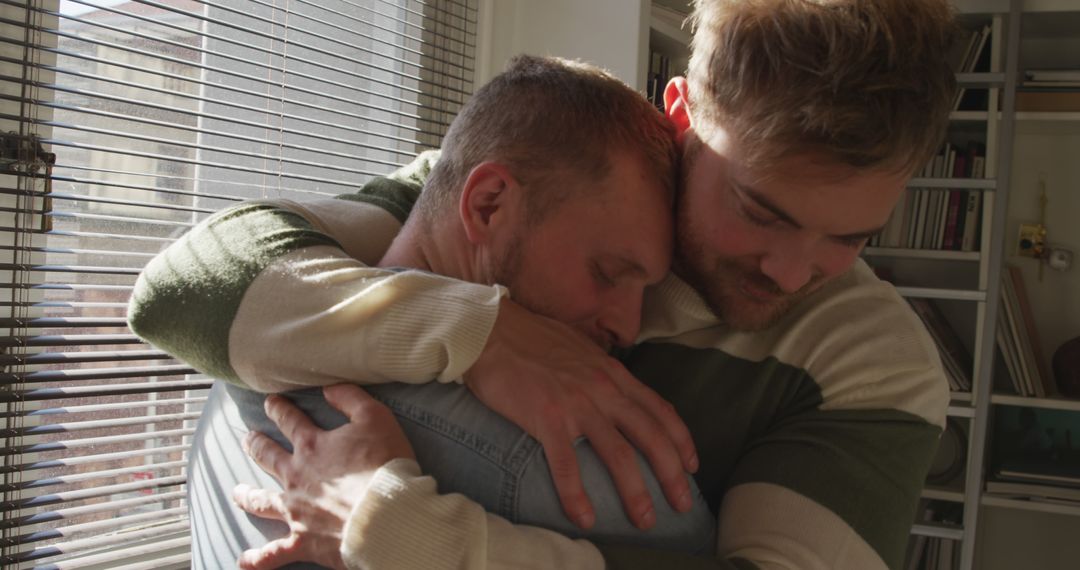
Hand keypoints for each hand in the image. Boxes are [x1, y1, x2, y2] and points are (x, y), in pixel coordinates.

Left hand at [231, 384, 414, 569]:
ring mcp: (296, 511)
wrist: (386, 514)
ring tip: (237, 492)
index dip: (279, 409)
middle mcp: (297, 476)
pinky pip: (274, 553)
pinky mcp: (303, 541)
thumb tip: (328, 387)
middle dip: (257, 445)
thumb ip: (351, 399)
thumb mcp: (376, 418)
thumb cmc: (385, 465)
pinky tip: (244, 561)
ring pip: (263, 502)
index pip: (290, 421)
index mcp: (313, 446)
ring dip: (247, 496)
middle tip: (248, 439)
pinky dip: (258, 559)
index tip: (271, 402)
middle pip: (268, 457)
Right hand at [464, 298, 697, 530]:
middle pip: (650, 436)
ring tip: (644, 519)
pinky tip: (585, 517)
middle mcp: (603, 388)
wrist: (491, 331)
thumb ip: (601, 372)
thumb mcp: (581, 349)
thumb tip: (612, 390)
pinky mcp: (546, 418)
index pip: (659, 409)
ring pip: (618, 454)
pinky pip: (567, 463)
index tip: (691, 466)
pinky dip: (577, 494)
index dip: (681, 440)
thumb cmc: (531, 339)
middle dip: (672, 474)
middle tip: (682, 505)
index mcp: (613, 373)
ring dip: (635, 492)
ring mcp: (576, 403)